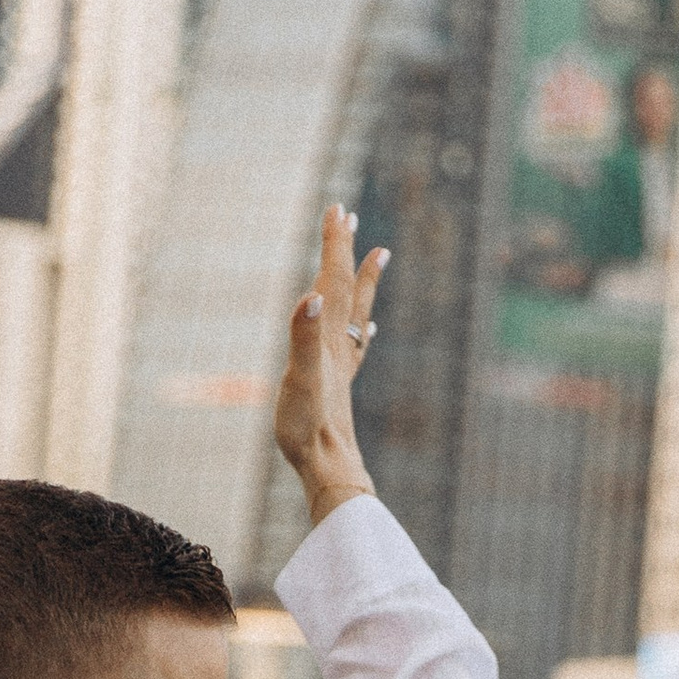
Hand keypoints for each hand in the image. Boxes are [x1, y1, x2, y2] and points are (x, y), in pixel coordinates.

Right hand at [274, 204, 386, 527]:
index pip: (330, 281)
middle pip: (344, 288)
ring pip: (355, 311)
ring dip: (362, 281)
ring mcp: (341, 365)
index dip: (334, 245)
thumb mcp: (299, 379)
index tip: (337, 208)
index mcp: (326, 339)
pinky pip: (355, 345)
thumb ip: (303, 336)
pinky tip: (368, 327)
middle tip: (348, 215)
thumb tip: (311, 295)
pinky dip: (361, 326)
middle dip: (345, 250)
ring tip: (379, 254)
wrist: (330, 470)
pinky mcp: (340, 386)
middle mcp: (338, 346)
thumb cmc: (309, 429)